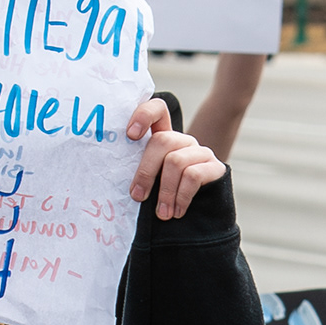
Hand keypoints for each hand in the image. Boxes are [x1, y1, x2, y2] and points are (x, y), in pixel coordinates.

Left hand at [125, 96, 223, 219]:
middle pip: (162, 141)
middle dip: (146, 171)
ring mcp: (200, 152)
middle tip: (137, 197)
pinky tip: (177, 212)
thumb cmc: (164, 198)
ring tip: (161, 214)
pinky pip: (193, 176)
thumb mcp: (150, 183)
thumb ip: (137, 173)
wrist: (202, 215)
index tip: (130, 135)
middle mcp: (183, 141)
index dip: (144, 114)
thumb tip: (110, 181)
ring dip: (164, 191)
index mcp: (164, 138)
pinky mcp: (215, 167)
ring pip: (175, 161)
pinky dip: (181, 197)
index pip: (157, 110)